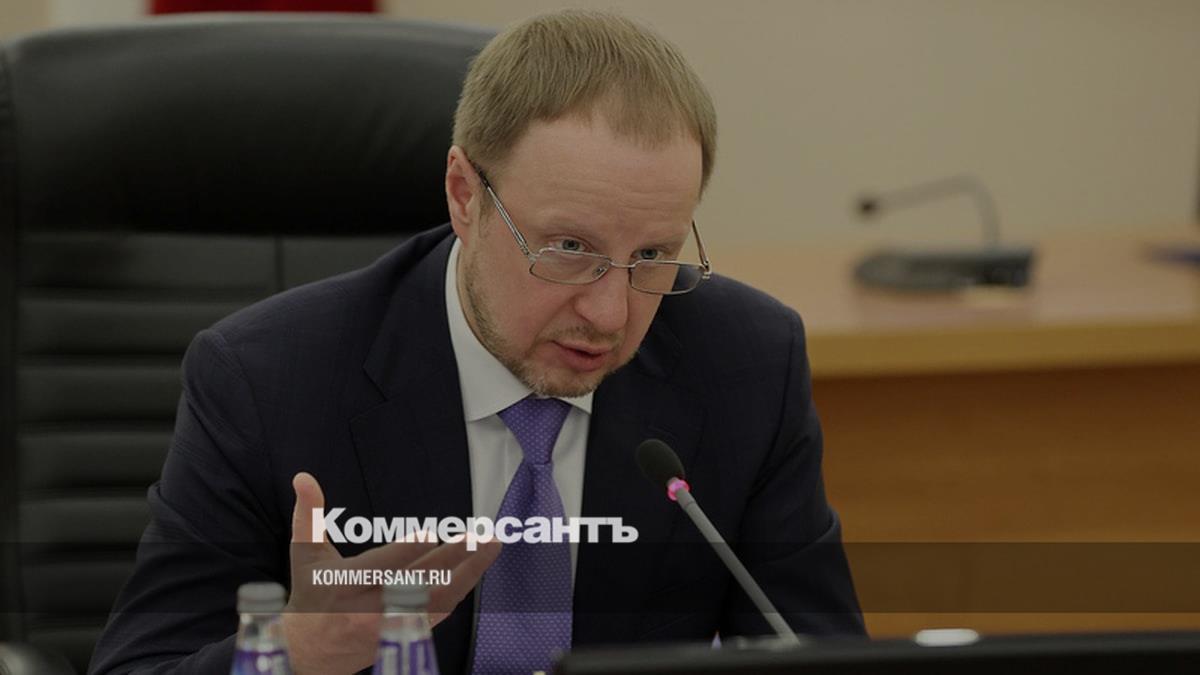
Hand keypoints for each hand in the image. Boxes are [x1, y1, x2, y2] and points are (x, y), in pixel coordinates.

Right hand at [281, 472, 500, 674]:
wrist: (309, 650)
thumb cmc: (310, 593)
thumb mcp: (305, 554)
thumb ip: (309, 514)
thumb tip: (303, 477)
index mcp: (344, 584)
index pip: (381, 567)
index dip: (407, 551)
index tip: (431, 533)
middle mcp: (368, 608)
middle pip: (418, 583)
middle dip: (452, 558)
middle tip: (478, 536)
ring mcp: (390, 625)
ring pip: (437, 600)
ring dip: (468, 573)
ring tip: (490, 546)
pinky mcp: (404, 633)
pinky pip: (440, 612)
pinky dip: (460, 588)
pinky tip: (476, 567)